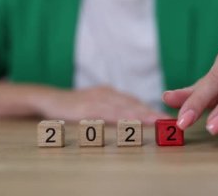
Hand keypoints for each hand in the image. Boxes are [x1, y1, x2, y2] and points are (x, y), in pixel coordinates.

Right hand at [36, 86, 170, 123]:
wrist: (48, 99)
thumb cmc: (73, 105)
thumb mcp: (94, 106)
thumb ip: (111, 112)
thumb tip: (130, 121)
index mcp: (111, 94)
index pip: (135, 103)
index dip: (151, 110)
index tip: (166, 118)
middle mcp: (107, 94)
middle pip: (133, 104)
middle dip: (151, 112)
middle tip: (168, 121)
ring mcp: (96, 99)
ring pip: (123, 107)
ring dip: (141, 114)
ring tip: (157, 121)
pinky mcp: (86, 107)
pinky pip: (106, 112)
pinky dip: (120, 117)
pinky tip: (130, 122)